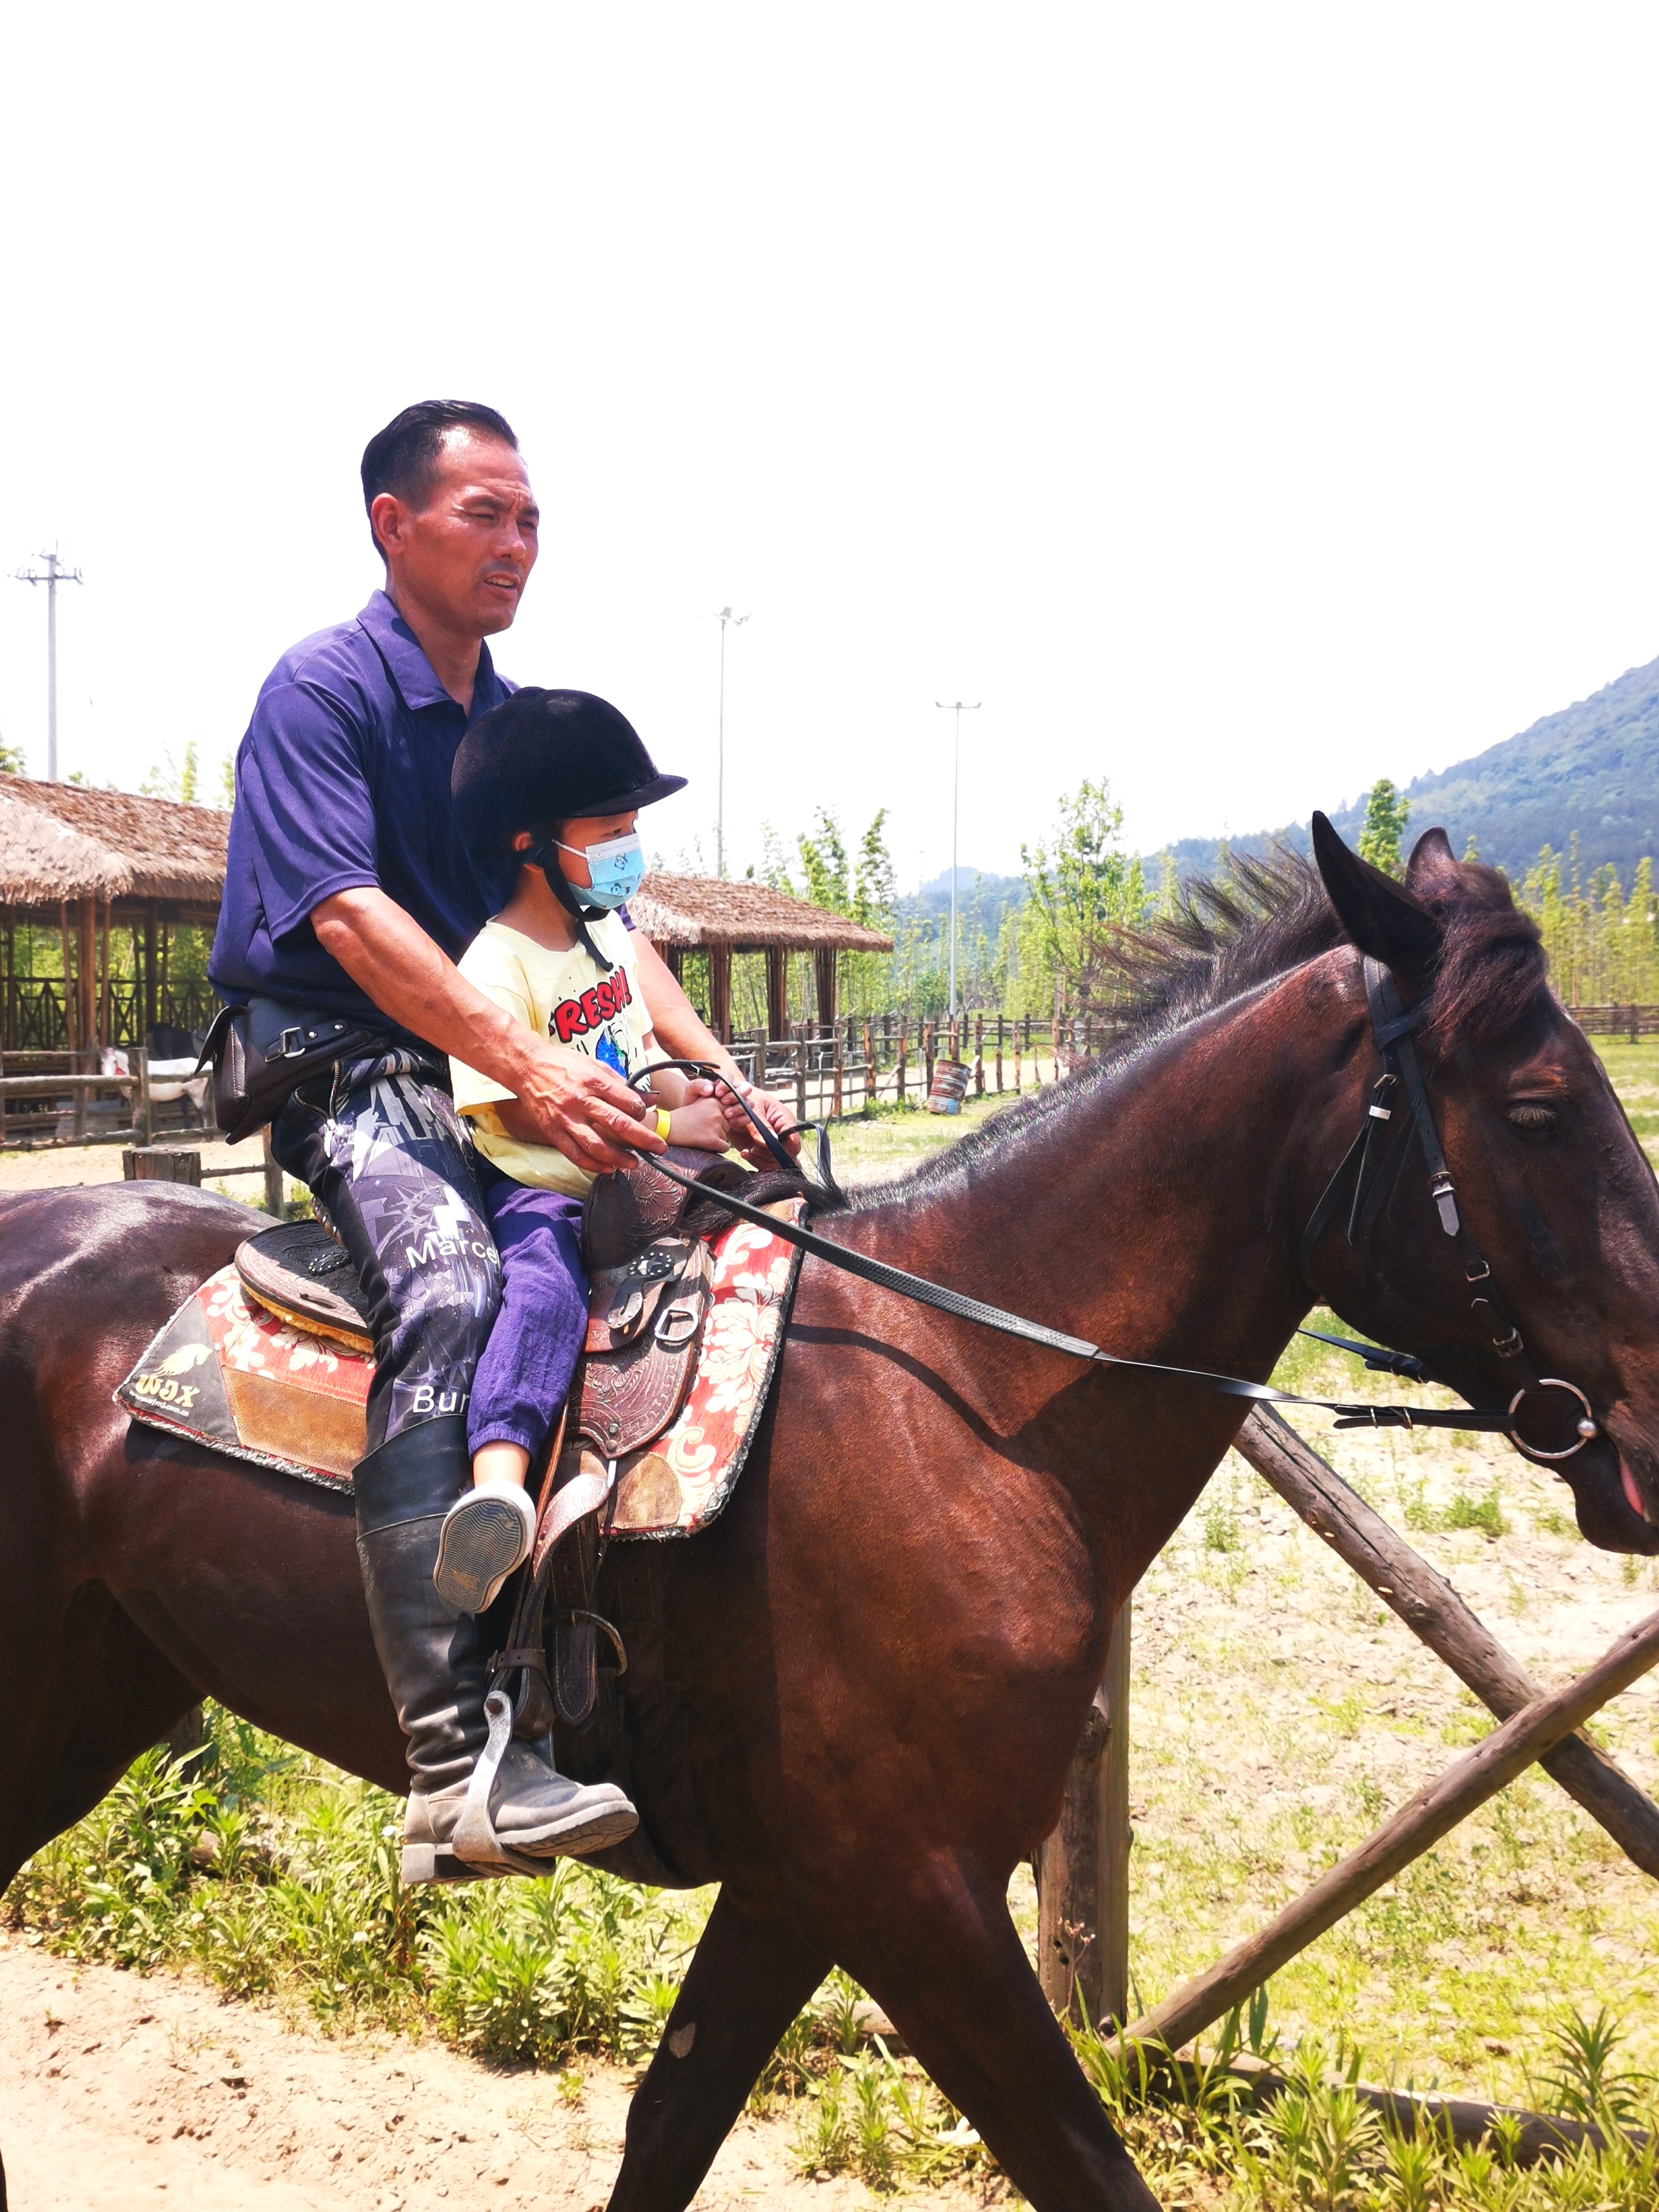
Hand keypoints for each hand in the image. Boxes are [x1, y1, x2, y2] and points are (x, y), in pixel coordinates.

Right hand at [511, 1037, 661, 1174]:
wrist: (527, 1067)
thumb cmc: (564, 1064)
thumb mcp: (595, 1065)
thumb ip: (621, 1084)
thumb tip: (650, 1099)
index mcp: (593, 1081)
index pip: (626, 1101)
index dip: (641, 1111)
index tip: (645, 1115)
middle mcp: (580, 1101)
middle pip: (617, 1124)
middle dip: (642, 1139)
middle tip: (658, 1148)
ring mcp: (565, 1119)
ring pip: (596, 1145)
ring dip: (618, 1158)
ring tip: (634, 1164)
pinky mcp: (552, 1132)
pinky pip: (574, 1154)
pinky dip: (592, 1164)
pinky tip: (608, 1168)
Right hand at [669, 1095, 735, 1150]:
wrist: (667, 1129)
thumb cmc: (682, 1118)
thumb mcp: (699, 1105)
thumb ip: (715, 1107)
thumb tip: (734, 1114)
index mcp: (714, 1101)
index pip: (728, 1113)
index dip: (717, 1120)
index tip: (706, 1122)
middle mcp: (717, 1112)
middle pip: (727, 1126)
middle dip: (718, 1130)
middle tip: (701, 1129)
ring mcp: (715, 1126)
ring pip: (725, 1137)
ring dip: (716, 1139)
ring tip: (700, 1135)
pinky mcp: (713, 1139)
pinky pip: (724, 1148)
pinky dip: (716, 1148)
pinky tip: (704, 1144)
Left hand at [719, 1079, 801, 1162]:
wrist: (731, 1102)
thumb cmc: (745, 1100)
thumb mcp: (753, 1110)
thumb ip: (760, 1127)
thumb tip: (767, 1143)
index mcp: (785, 1120)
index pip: (794, 1142)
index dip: (785, 1149)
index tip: (770, 1148)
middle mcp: (781, 1134)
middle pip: (785, 1156)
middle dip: (769, 1155)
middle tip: (754, 1149)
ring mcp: (771, 1144)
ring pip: (775, 1163)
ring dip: (760, 1160)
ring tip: (747, 1151)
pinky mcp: (761, 1150)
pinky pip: (764, 1163)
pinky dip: (754, 1161)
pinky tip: (745, 1153)